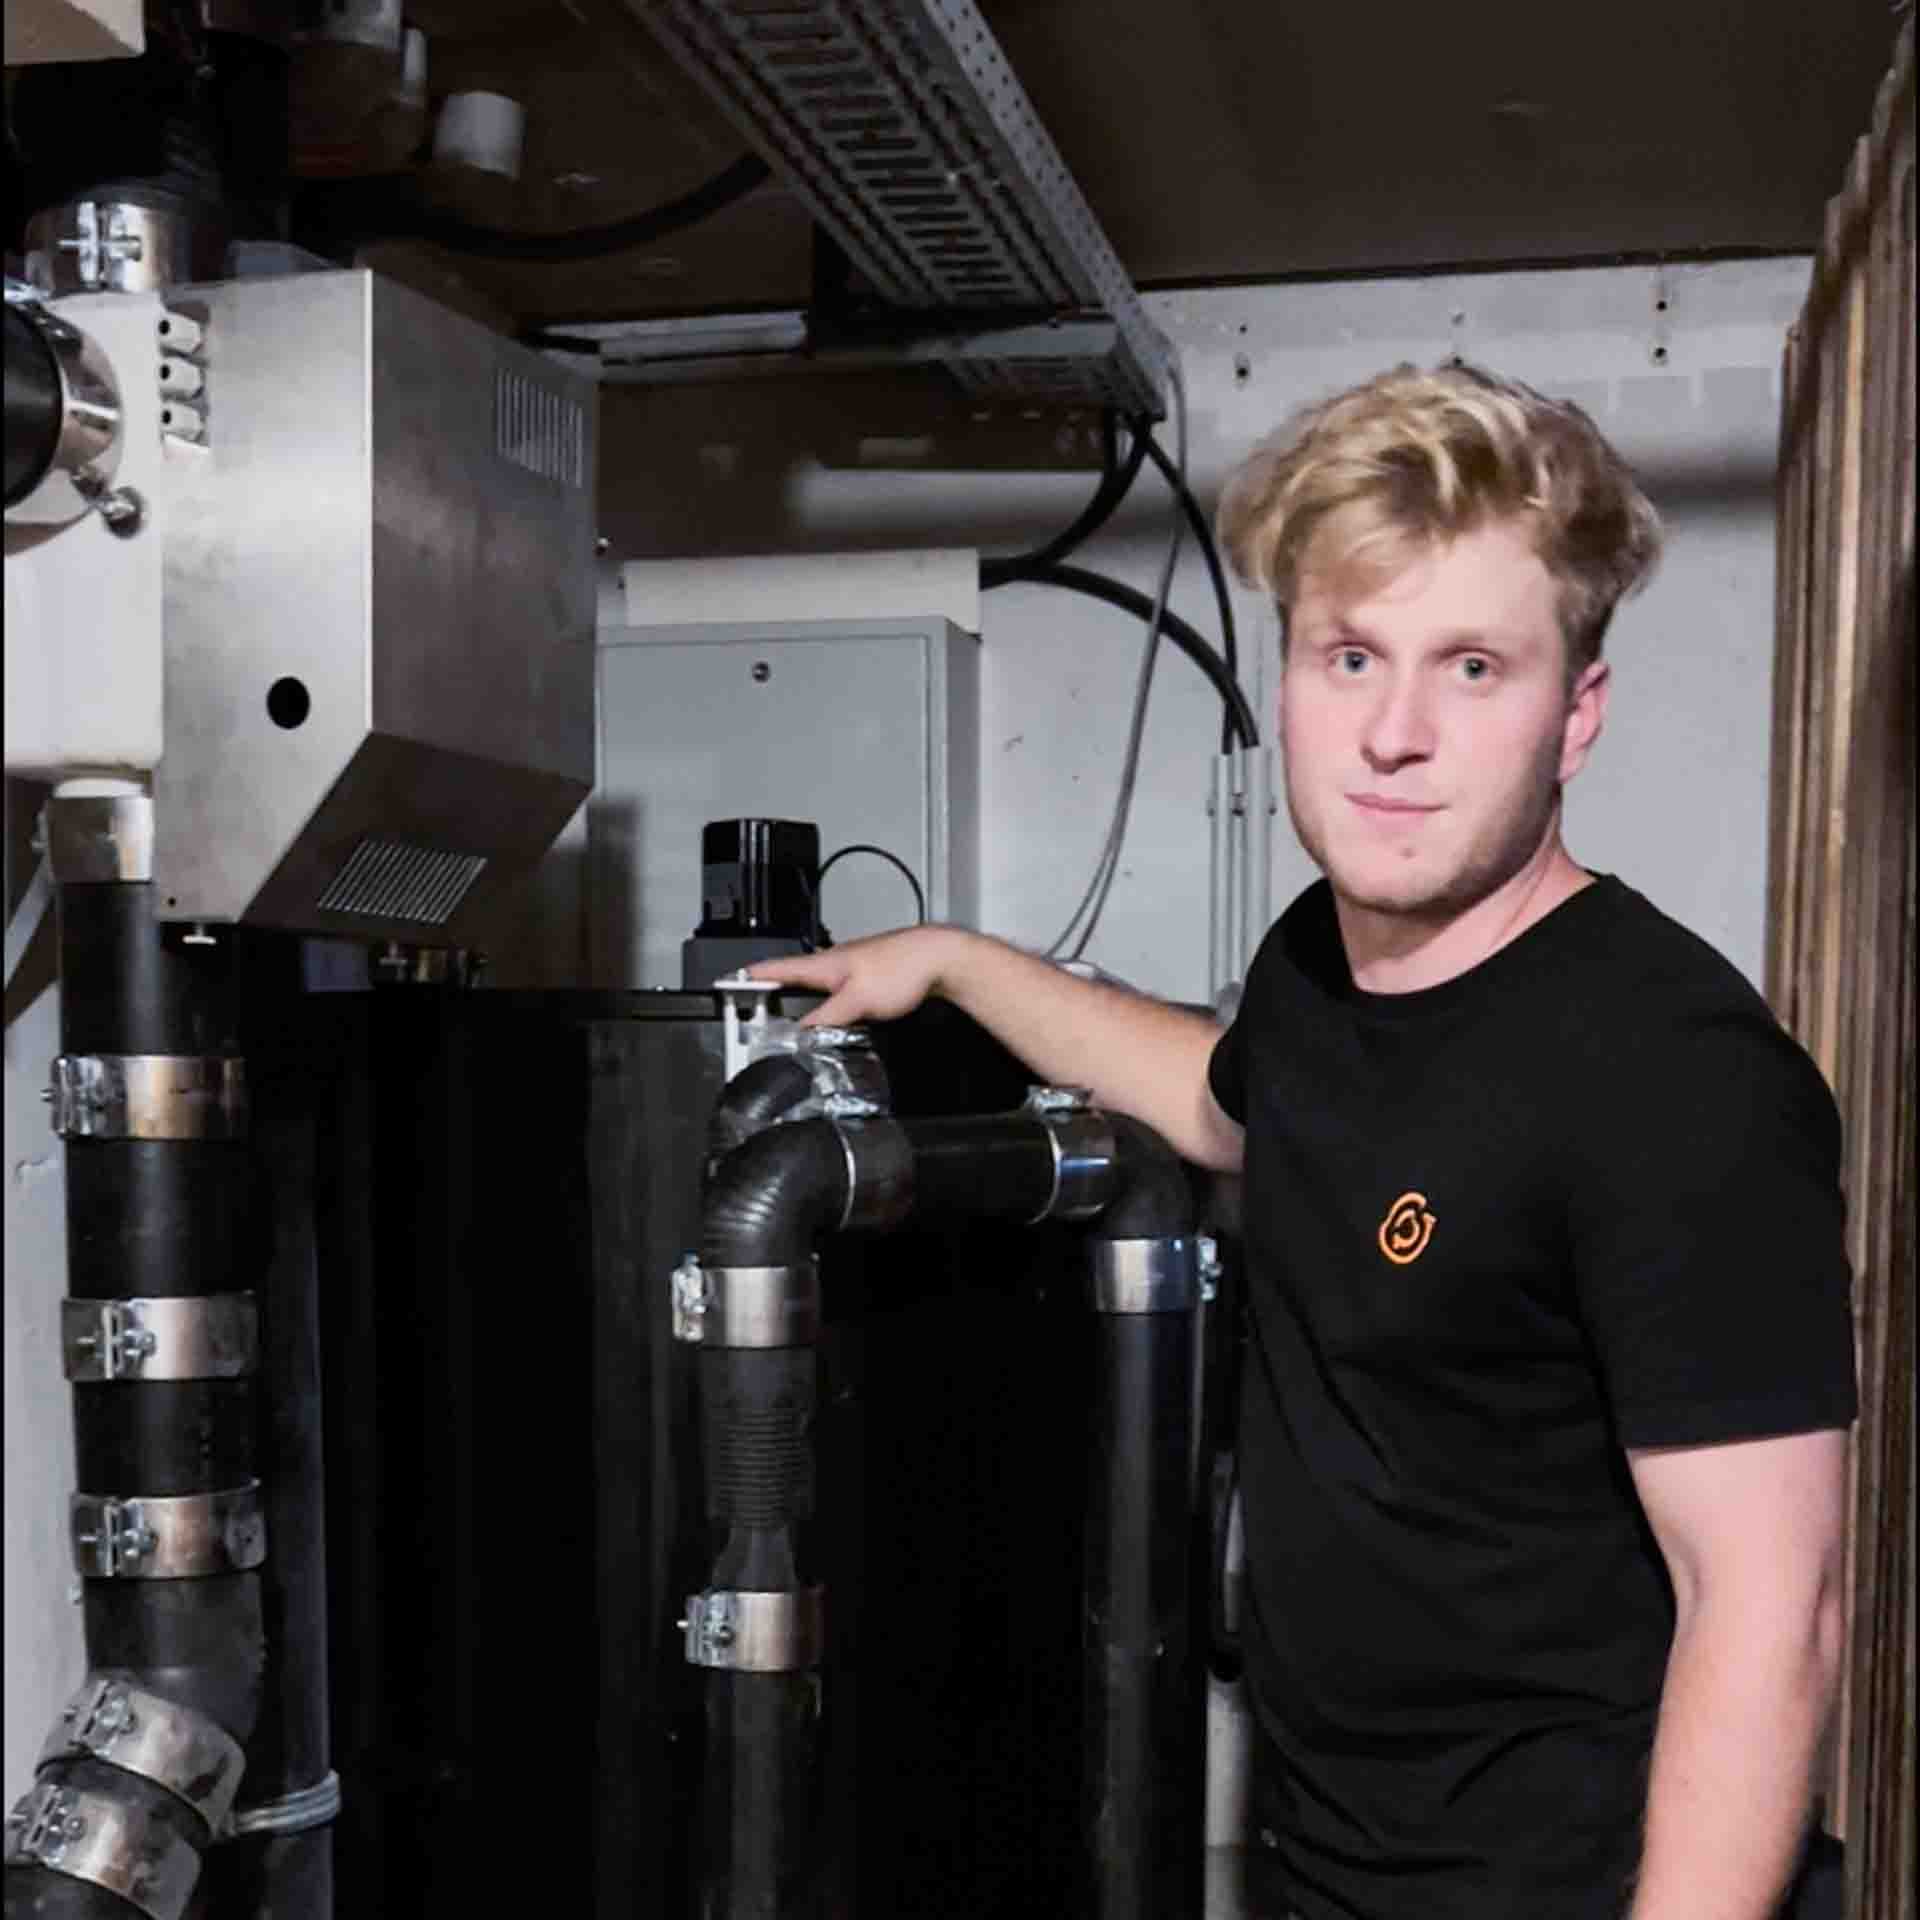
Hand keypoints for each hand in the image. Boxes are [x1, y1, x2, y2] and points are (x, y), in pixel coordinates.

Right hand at [749, 927, 957, 1027]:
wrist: (938, 959)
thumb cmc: (903, 968)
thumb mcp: (856, 1001)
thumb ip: (825, 1019)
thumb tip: (800, 1034)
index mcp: (823, 963)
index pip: (774, 969)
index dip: (747, 978)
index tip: (725, 984)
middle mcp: (832, 961)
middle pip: (790, 978)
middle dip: (768, 993)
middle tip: (749, 1009)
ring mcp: (850, 968)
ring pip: (813, 985)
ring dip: (797, 1000)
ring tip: (784, 1018)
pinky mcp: (866, 976)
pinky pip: (834, 992)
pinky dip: (823, 1005)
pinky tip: (828, 1016)